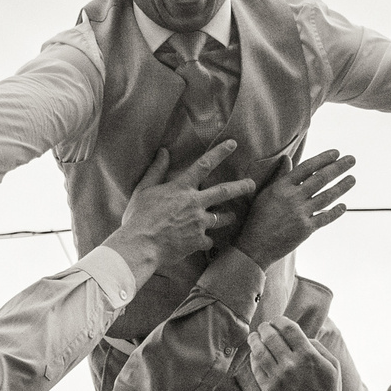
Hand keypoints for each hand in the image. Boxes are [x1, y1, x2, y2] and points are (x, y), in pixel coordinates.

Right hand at [109, 141, 257, 276]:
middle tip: (252, 184)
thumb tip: (164, 151)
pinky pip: (209, 241)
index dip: (220, 152)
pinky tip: (203, 243)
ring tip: (233, 217)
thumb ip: (156, 170)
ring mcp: (199, 223)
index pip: (204, 165)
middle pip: (224, 192)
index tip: (233, 144)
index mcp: (181, 188)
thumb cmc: (139, 217)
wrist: (141, 245)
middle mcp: (195, 203)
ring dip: (228, 217)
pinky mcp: (198, 242)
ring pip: (221, 218)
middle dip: (240, 186)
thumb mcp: (143, 189)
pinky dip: (207, 241)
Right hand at [233, 149, 356, 269]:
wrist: (255, 246)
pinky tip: (344, 206)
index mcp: (282, 187)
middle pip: (321, 179)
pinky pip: (325, 218)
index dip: (323, 159)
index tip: (336, 153)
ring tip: (352, 178)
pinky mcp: (306, 229)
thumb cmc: (258, 218)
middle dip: (338, 168)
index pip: (307, 168)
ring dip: (342, 187)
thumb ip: (279, 176)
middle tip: (351, 159)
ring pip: (327, 197)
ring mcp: (300, 214)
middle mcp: (293, 198)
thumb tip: (286, 159)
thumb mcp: (265, 193)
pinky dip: (335, 212)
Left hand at [242, 320, 345, 390]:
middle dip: (265, 327)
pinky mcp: (269, 390)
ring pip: (259, 351)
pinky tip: (254, 354)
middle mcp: (291, 364)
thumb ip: (318, 347)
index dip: (280, 320)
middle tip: (263, 326)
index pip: (288, 328)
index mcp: (308, 355)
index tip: (277, 320)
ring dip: (254, 340)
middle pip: (271, 336)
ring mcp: (278, 377)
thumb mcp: (332, 366)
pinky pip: (256, 368)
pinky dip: (253, 358)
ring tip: (254, 337)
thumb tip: (302, 336)